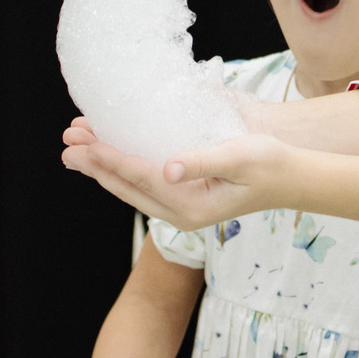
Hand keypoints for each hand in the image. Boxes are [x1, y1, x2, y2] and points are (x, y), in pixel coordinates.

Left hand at [62, 121, 288, 228]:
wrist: (291, 179)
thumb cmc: (269, 164)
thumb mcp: (239, 157)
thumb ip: (203, 162)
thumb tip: (169, 168)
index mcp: (192, 205)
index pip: (141, 177)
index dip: (110, 158)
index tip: (85, 144)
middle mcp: (182, 213)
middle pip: (127, 186)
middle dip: (95, 165)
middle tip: (66, 147)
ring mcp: (182, 209)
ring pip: (131, 188)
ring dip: (103, 168)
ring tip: (76, 150)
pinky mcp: (185, 200)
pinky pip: (143, 185)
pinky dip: (122, 169)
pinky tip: (110, 156)